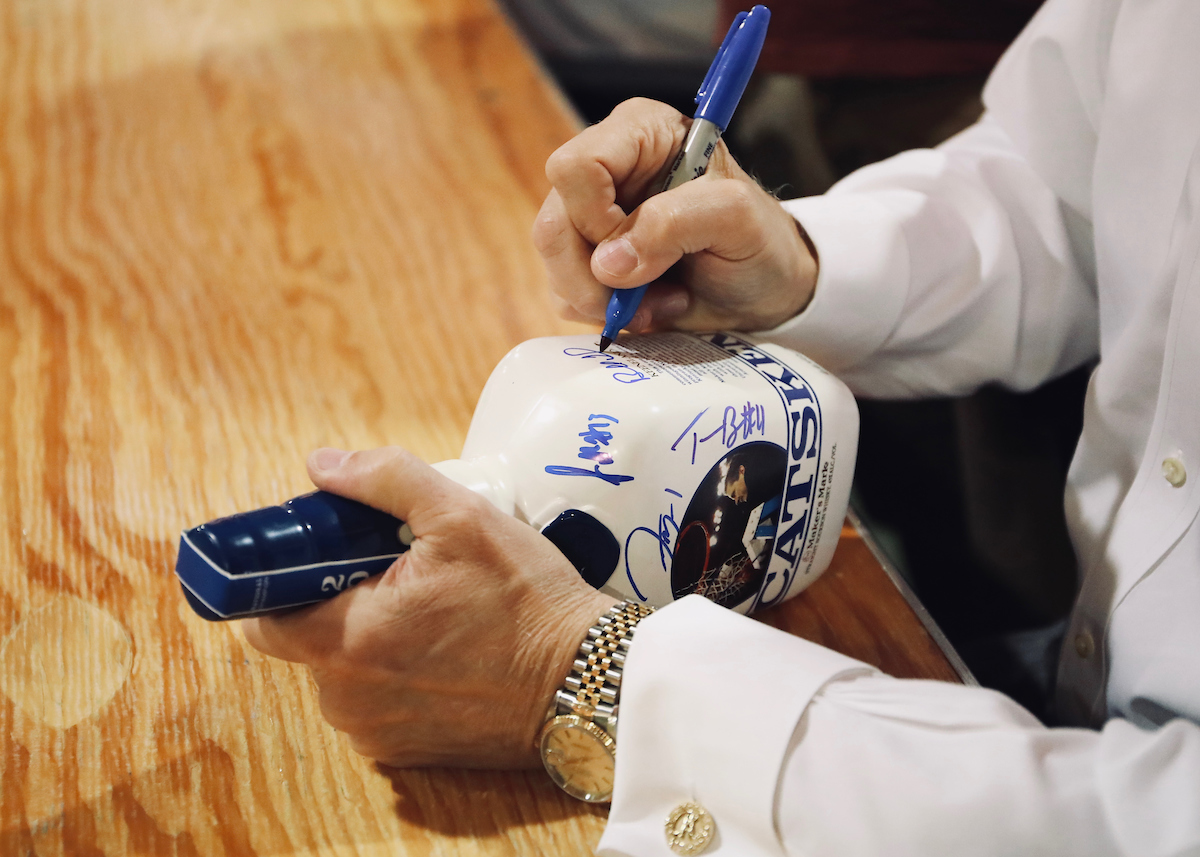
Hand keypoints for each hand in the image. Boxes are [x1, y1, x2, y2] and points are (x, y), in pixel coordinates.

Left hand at [242, 447, 615, 768]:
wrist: (585, 682)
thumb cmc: (527, 600)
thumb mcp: (462, 517)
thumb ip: (384, 479)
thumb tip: (322, 465)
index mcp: (346, 640)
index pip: (263, 616)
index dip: (287, 579)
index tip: (331, 555)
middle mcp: (346, 699)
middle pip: (306, 640)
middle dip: (338, 602)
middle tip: (399, 572)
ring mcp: (375, 733)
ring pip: (342, 673)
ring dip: (368, 639)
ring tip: (432, 610)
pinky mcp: (405, 753)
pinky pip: (374, 703)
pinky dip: (396, 675)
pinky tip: (445, 650)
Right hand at [533, 97, 817, 334]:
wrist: (765, 292)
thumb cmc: (760, 242)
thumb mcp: (738, 220)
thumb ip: (676, 223)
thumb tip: (607, 262)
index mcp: (640, 133)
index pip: (576, 167)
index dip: (596, 217)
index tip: (642, 249)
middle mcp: (607, 170)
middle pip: (554, 223)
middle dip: (595, 273)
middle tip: (648, 290)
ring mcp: (591, 218)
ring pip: (554, 264)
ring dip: (607, 299)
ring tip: (663, 297)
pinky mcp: (588, 260)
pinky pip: (564, 294)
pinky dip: (608, 312)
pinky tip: (652, 304)